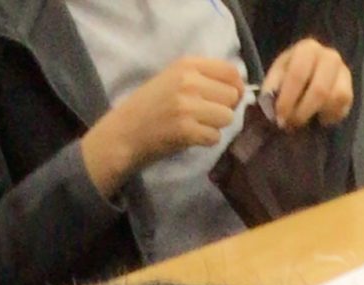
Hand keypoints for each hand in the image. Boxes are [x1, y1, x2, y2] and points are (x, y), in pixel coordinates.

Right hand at [81, 57, 247, 200]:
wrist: (125, 132)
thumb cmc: (150, 105)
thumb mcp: (174, 78)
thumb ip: (203, 77)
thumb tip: (237, 88)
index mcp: (187, 64)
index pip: (230, 71)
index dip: (236, 87)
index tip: (228, 99)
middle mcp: (189, 82)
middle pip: (231, 96)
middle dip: (225, 109)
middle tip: (207, 116)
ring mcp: (188, 107)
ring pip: (226, 118)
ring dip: (216, 126)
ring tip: (198, 126)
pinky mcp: (186, 131)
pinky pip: (214, 137)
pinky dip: (207, 140)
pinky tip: (192, 137)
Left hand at [261, 40, 353, 127]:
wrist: (311, 78)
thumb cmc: (291, 77)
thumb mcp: (277, 77)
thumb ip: (272, 86)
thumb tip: (270, 100)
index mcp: (308, 49)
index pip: (298, 74)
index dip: (288, 100)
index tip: (280, 118)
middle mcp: (330, 56)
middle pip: (320, 90)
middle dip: (302, 112)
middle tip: (291, 125)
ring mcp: (343, 73)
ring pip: (333, 100)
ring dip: (315, 115)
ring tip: (303, 119)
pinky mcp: (350, 92)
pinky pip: (341, 109)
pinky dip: (328, 117)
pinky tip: (318, 116)